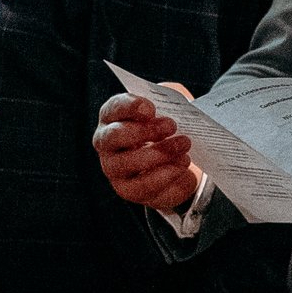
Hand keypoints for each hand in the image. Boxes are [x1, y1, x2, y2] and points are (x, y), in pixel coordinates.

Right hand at [94, 92, 202, 213]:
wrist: (175, 160)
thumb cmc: (166, 128)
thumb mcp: (169, 108)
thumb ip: (170, 103)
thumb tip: (181, 107)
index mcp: (113, 116)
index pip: (113, 108)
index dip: (130, 107)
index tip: (151, 109)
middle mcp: (107, 142)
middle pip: (114, 136)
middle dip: (144, 131)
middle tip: (171, 126)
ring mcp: (114, 168)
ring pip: (127, 162)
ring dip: (159, 153)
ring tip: (183, 144)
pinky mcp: (128, 190)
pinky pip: (143, 185)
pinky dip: (165, 175)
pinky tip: (182, 163)